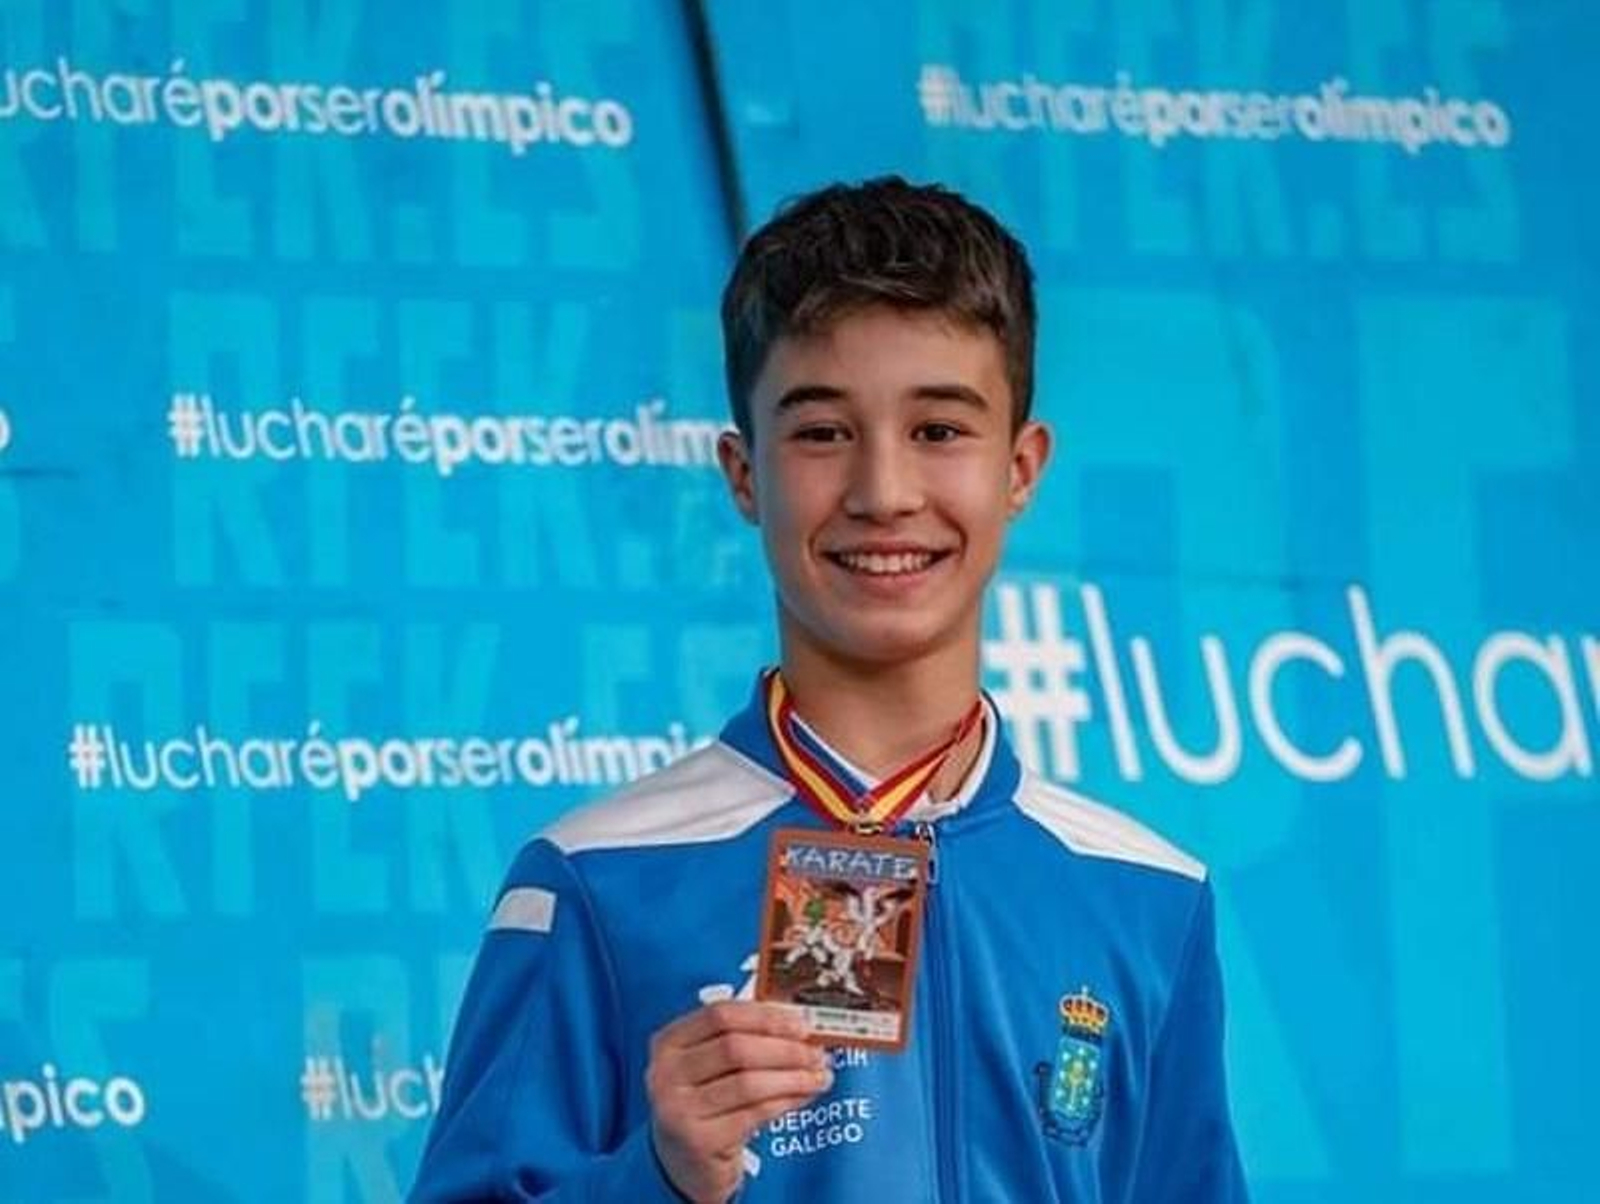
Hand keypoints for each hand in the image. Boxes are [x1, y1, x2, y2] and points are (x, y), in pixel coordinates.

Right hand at [647, 1001, 831, 1202]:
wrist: (684, 1163)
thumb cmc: (705, 1103)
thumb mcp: (710, 1065)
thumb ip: (744, 1038)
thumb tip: (798, 1023)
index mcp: (669, 1043)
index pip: (720, 1015)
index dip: (765, 1016)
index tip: (799, 1022)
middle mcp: (666, 1074)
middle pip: (736, 1048)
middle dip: (785, 1048)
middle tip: (816, 1052)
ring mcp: (679, 1110)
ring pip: (749, 1083)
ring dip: (793, 1077)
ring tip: (819, 1075)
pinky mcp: (700, 1142)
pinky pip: (755, 1113)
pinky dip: (787, 1101)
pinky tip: (804, 1095)